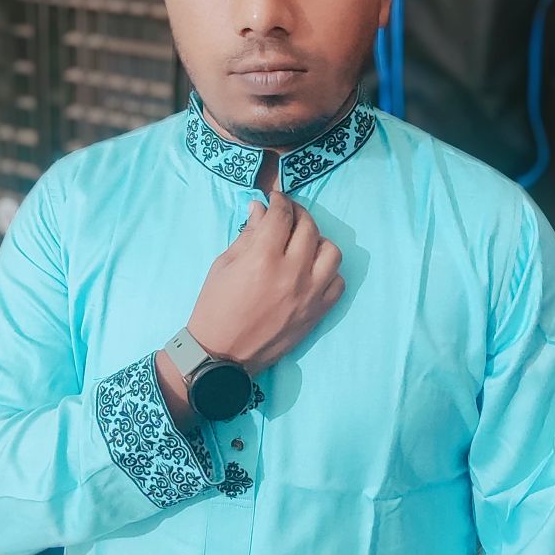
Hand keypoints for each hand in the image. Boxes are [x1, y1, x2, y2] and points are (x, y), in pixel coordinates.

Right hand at [186, 189, 344, 374]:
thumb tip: (261, 208)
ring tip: (304, 244)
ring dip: (318, 241)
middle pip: (309, 228)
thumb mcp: (223, 265)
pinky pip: (338, 282)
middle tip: (288, 215)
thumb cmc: (216, 308)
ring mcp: (309, 294)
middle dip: (298, 214)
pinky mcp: (318, 313)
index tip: (275, 199)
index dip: (279, 201)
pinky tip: (313, 271)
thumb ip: (247, 235)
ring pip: (331, 252)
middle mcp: (291, 273)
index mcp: (263, 258)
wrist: (222, 355)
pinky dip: (328, 271)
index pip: (281, 216)